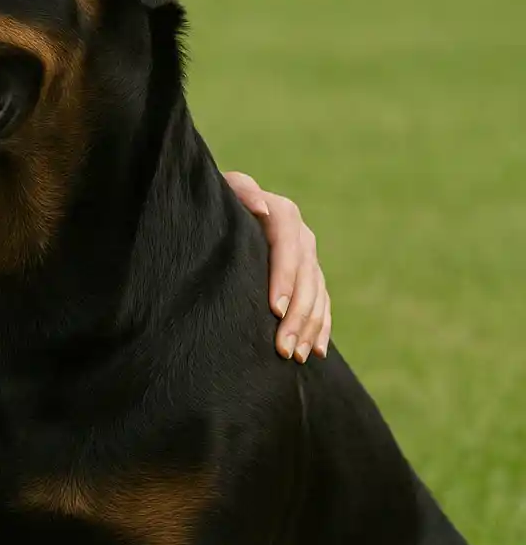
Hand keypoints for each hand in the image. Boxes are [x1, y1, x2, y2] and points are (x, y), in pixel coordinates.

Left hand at [223, 171, 330, 363]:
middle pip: (306, 280)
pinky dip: (320, 327)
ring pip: (316, 296)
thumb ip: (244, 192)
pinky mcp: (311, 274)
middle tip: (284, 347)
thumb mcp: (229, 188)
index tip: (275, 309)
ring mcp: (310, 257)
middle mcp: (302, 236)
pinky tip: (316, 351)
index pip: (289, 250)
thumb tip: (262, 207)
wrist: (231, 204)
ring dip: (309, 328)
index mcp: (284, 214)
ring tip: (296, 356)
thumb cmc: (222, 199)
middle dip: (297, 316)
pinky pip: (322, 303)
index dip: (285, 280)